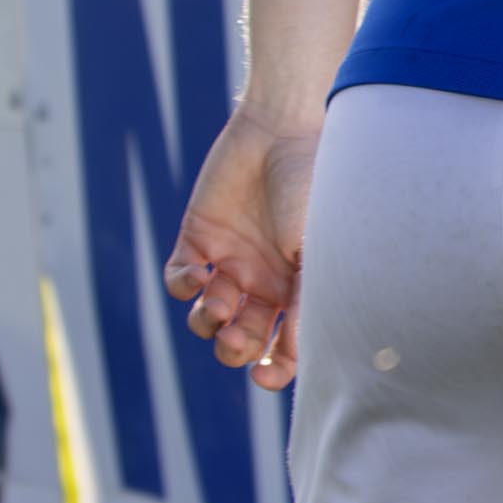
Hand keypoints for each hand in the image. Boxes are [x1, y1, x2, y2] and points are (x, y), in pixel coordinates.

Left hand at [163, 106, 317, 389]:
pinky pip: (180, 280)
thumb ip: (312, 295)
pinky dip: (183, 286)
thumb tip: (303, 350)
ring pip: (207, 317)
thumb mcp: (322, 244)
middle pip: (242, 338)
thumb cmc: (316, 185)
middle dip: (235, 348)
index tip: (266, 373)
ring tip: (217, 301)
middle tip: (235, 337)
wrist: (284, 129)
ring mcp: (231, 259)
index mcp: (301, 285)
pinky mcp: (199, 237)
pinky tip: (197, 275)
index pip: (287, 343)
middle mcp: (266, 280)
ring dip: (207, 321)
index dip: (277, 367)